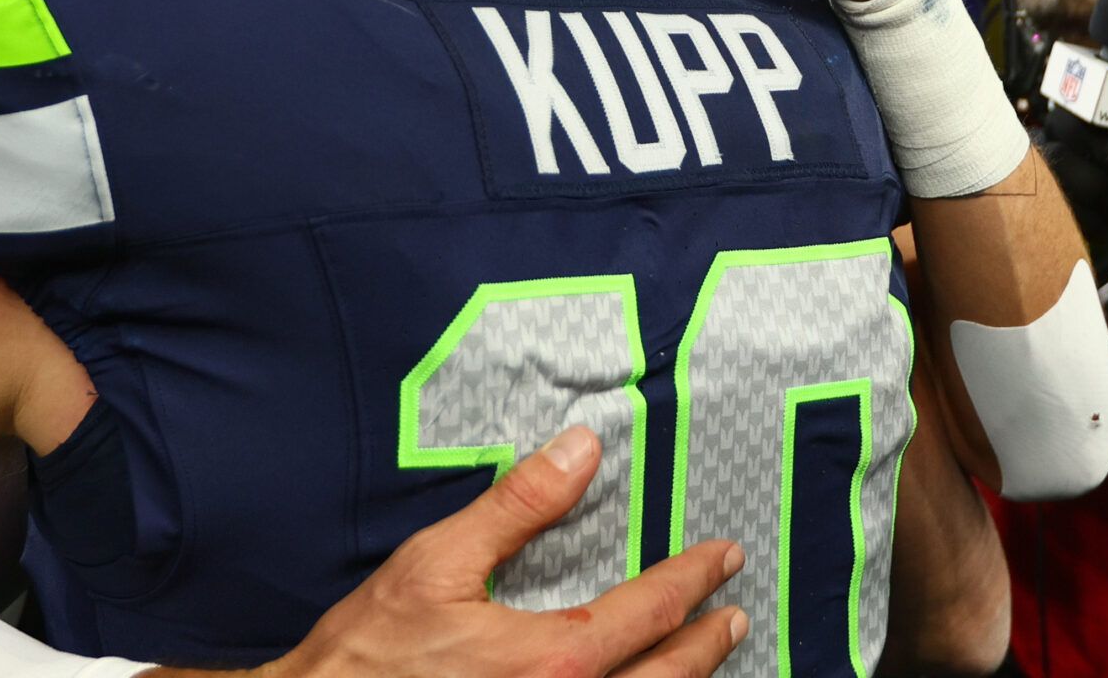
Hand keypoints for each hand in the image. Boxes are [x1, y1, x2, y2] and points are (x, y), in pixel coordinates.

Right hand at [253, 426, 746, 677]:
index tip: (721, 555)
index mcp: (553, 660)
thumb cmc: (373, 651)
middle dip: (707, 642)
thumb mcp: (438, 562)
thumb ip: (518, 506)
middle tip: (734, 611)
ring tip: (705, 655)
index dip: (693, 579)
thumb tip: (579, 451)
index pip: (649, 613)